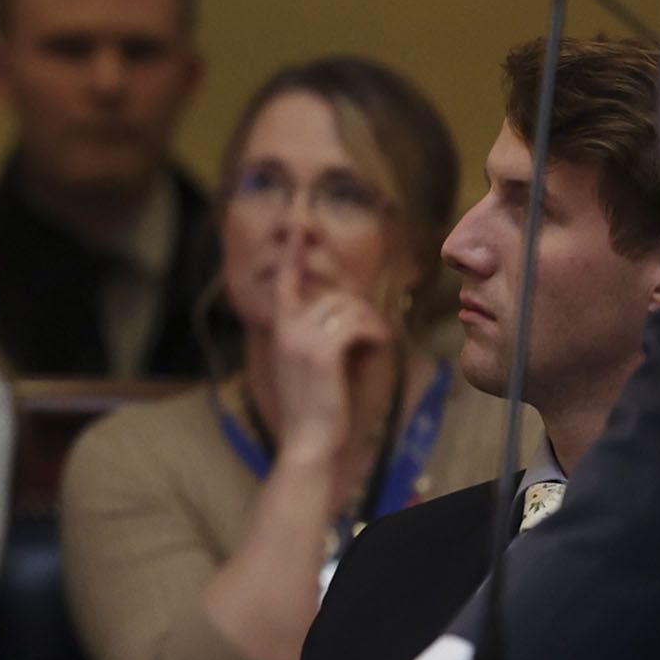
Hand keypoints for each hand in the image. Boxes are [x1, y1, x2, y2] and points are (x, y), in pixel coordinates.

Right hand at [266, 264, 393, 466]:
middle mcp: (287, 329)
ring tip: (377, 341)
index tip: (298, 217)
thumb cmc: (313, 407)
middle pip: (334, 296)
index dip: (293, 251)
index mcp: (280, 330)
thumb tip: (352, 317)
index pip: (285, 281)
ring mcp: (302, 339)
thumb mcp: (307, 366)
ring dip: (370, 322)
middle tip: (373, 333)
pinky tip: (378, 346)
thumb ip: (320, 336)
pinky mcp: (322, 354)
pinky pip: (356, 325)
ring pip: (348, 308)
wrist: (307, 442)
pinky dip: (374, 333)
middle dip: (360, 310)